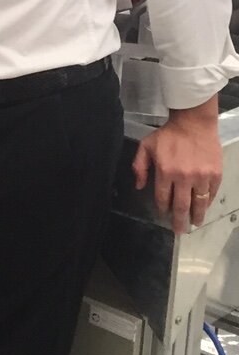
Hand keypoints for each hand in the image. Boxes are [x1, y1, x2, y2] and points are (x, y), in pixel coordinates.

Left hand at [132, 98, 222, 234]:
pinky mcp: (215, 175)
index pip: (162, 197)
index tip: (163, 214)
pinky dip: (207, 202)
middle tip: (179, 231)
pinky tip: (204, 207)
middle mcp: (183, 177)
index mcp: (165, 171)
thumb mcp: (146, 146)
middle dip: (179, 220)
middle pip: (181, 205)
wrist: (193, 123)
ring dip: (196, 215)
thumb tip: (138, 186)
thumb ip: (139, 166)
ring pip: (198, 203)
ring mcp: (201, 177)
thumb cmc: (168, 135)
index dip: (162, 207)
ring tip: (194, 223)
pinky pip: (211, 194)